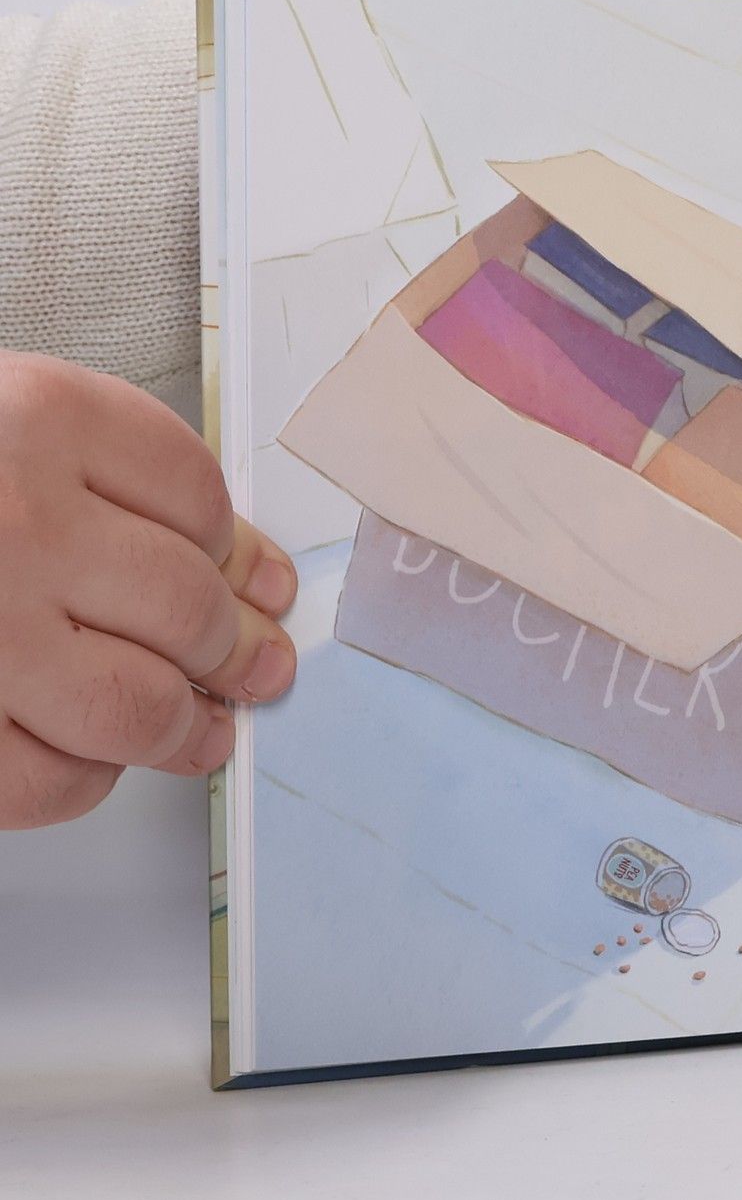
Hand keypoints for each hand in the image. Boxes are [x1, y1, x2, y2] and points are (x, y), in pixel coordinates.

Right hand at [0, 354, 298, 828]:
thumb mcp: (1, 424)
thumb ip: (110, 480)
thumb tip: (248, 572)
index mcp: (34, 418)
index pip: (197, 497)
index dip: (240, 553)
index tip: (257, 584)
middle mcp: (12, 520)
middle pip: (188, 607)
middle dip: (236, 650)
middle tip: (253, 667)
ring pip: (138, 706)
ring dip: (187, 728)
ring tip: (203, 730)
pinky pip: (46, 780)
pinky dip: (85, 781)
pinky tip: (92, 758)